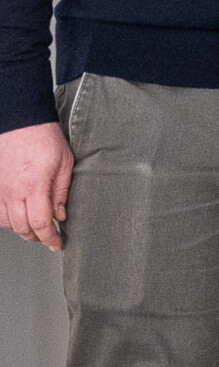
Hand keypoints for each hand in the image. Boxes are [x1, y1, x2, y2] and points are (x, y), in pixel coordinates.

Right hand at [1, 120, 72, 250]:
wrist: (19, 123)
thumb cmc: (43, 139)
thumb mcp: (64, 163)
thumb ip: (61, 192)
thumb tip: (60, 215)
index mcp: (34, 186)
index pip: (40, 223)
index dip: (49, 238)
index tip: (57, 243)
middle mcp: (13, 191)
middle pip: (22, 228)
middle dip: (37, 237)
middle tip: (48, 237)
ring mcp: (0, 190)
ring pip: (7, 222)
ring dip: (22, 229)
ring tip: (35, 227)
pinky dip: (8, 219)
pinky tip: (19, 215)